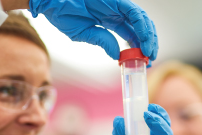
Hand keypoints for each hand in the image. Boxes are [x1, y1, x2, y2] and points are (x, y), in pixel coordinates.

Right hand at [28, 0, 157, 60]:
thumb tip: (117, 55)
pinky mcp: (117, 1)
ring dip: (149, 38)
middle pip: (140, 29)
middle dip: (148, 44)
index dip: (140, 49)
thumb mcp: (84, 34)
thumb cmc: (63, 14)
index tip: (144, 61)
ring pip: (142, 22)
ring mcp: (118, 7)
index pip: (131, 36)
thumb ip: (102, 41)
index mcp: (110, 21)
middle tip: (150, 59)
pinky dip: (142, 28)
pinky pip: (135, 14)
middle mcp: (117, 14)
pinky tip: (144, 42)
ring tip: (149, 53)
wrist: (52, 1)